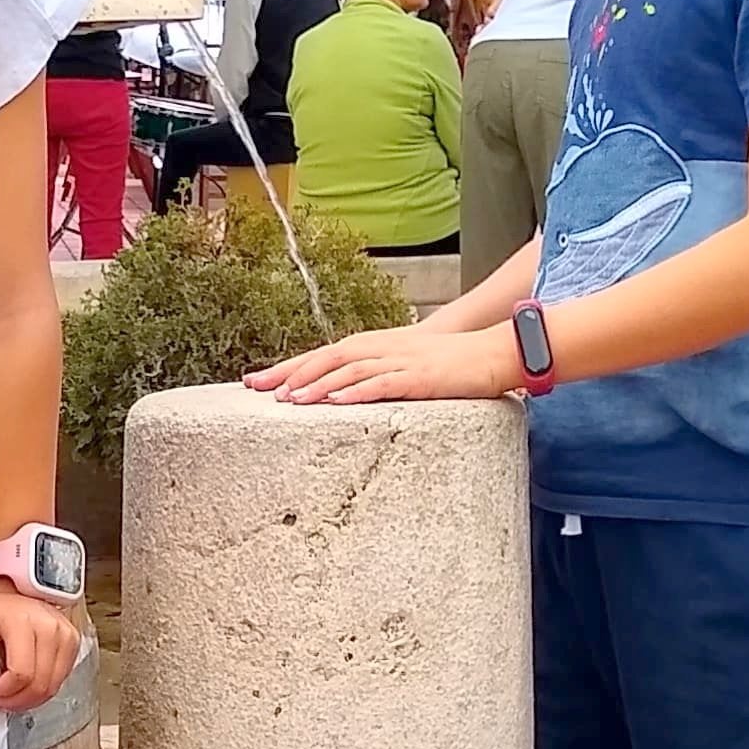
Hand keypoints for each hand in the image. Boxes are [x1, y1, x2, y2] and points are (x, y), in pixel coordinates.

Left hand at [0, 579, 81, 710]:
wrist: (20, 593)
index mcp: (24, 622)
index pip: (21, 673)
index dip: (4, 691)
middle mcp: (50, 628)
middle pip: (39, 685)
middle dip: (15, 700)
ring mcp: (65, 637)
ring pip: (51, 687)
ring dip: (29, 700)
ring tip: (10, 695)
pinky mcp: (73, 645)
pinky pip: (60, 681)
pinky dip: (41, 691)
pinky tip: (26, 687)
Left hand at [245, 324, 517, 404]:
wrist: (493, 352)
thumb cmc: (448, 364)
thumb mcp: (403, 366)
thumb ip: (373, 375)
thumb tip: (341, 395)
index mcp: (373, 346)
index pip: (322, 355)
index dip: (288, 367)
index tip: (255, 381)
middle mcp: (380, 348)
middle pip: (326, 358)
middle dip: (289, 373)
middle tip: (257, 389)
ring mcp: (399, 361)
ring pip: (349, 370)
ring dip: (317, 384)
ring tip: (290, 399)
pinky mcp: (419, 377)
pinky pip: (383, 383)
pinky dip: (358, 391)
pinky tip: (338, 401)